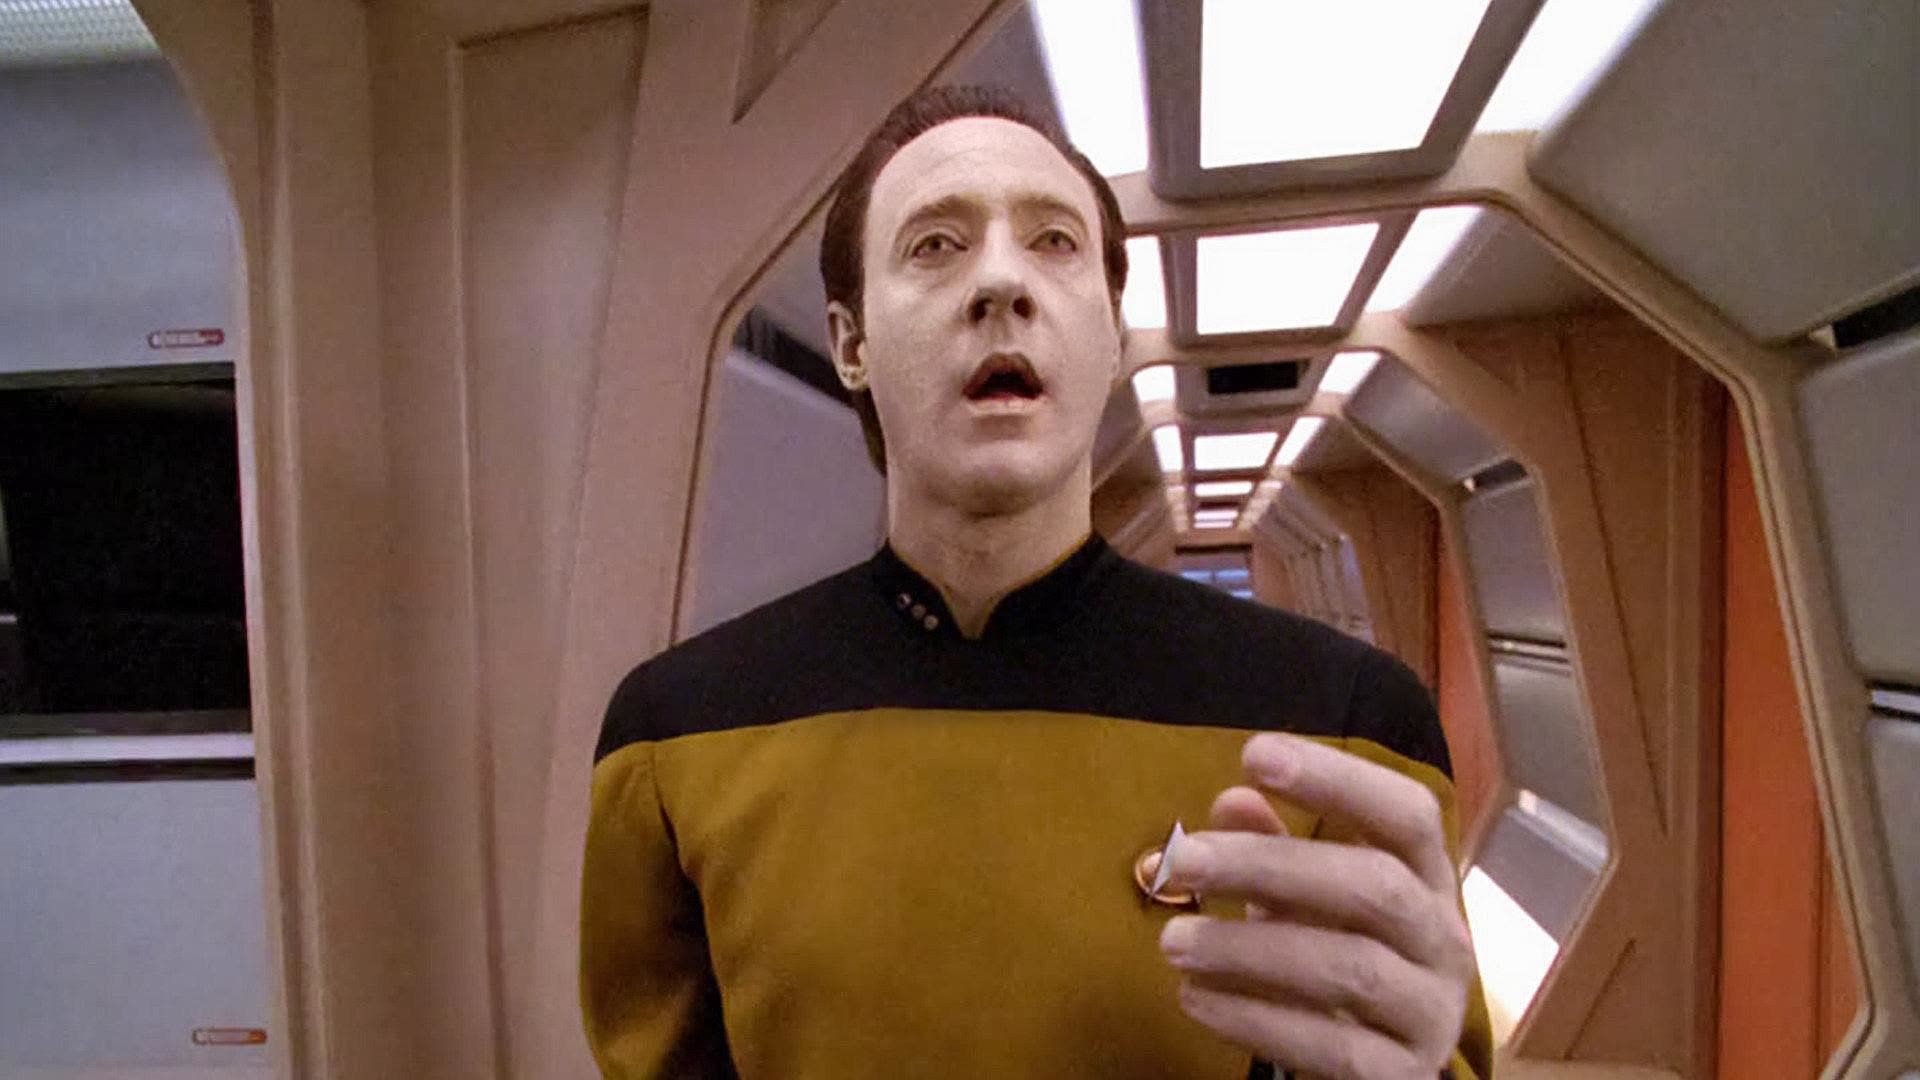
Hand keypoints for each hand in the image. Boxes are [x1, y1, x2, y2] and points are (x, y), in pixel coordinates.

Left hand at [1156, 732, 1473, 1079]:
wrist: (1385, 1067)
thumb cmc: (1340, 957)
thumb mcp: (1307, 899)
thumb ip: (1274, 848)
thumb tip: (1233, 799)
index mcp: (1428, 879)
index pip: (1407, 814)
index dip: (1338, 779)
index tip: (1254, 754)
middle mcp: (1445, 940)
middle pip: (1373, 886)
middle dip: (1270, 866)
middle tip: (1182, 859)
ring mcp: (1431, 1014)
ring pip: (1351, 970)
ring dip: (1249, 949)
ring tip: (1171, 940)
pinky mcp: (1402, 1078)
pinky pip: (1333, 1048)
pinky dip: (1256, 1020)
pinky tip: (1194, 999)